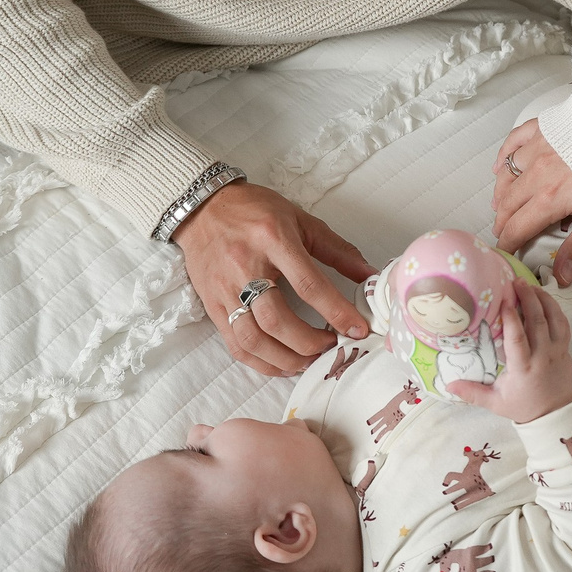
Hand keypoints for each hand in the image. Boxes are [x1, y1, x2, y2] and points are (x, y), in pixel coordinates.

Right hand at [175, 180, 372, 375]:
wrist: (202, 207)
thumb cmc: (255, 211)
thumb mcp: (301, 220)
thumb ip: (337, 250)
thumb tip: (370, 275)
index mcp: (273, 239)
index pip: (308, 284)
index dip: (336, 312)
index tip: (356, 329)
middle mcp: (246, 266)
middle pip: (277, 320)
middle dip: (310, 343)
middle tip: (331, 346)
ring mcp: (225, 288)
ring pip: (253, 338)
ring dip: (286, 358)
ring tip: (309, 360)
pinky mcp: (212, 305)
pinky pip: (235, 344)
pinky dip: (261, 362)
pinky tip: (282, 364)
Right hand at [445, 280, 571, 423]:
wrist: (555, 414)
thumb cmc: (524, 406)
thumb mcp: (495, 403)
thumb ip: (472, 393)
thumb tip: (448, 385)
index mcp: (524, 368)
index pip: (518, 339)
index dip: (512, 318)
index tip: (504, 300)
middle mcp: (542, 356)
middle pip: (538, 322)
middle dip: (528, 299)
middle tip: (517, 282)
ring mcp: (557, 351)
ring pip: (554, 319)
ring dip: (544, 299)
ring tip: (530, 285)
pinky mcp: (565, 348)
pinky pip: (563, 324)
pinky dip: (555, 308)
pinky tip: (544, 298)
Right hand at [492, 119, 571, 286]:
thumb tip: (562, 277)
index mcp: (550, 199)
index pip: (517, 228)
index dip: (508, 244)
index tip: (505, 253)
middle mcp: (537, 173)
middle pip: (507, 204)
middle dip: (502, 222)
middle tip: (504, 233)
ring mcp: (538, 147)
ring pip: (506, 174)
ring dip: (501, 194)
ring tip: (500, 207)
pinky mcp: (544, 127)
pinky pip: (513, 141)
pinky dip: (503, 156)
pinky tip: (499, 165)